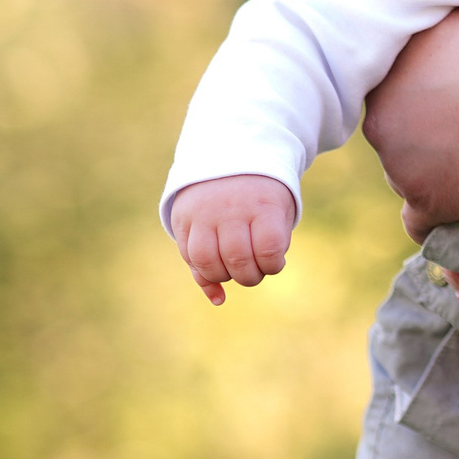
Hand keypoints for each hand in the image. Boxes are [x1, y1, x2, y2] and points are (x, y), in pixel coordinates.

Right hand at [169, 174, 296, 304]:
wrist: (230, 158)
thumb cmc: (261, 200)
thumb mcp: (275, 218)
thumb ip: (261, 255)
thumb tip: (219, 300)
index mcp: (263, 206)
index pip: (269, 250)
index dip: (273, 265)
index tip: (274, 260)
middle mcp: (231, 209)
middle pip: (238, 261)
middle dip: (249, 276)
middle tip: (253, 267)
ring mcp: (204, 213)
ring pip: (207, 262)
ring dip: (222, 276)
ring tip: (232, 267)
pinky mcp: (183, 218)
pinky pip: (187, 256)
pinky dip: (201, 273)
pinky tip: (214, 277)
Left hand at [365, 7, 458, 238]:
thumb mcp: (458, 18)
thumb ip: (434, 38)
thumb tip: (439, 34)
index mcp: (383, 77)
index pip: (392, 102)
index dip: (425, 105)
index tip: (456, 105)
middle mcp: (378, 122)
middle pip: (396, 140)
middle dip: (426, 138)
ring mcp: (400, 166)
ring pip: (409, 178)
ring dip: (437, 175)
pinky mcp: (428, 201)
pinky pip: (420, 224)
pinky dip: (441, 217)